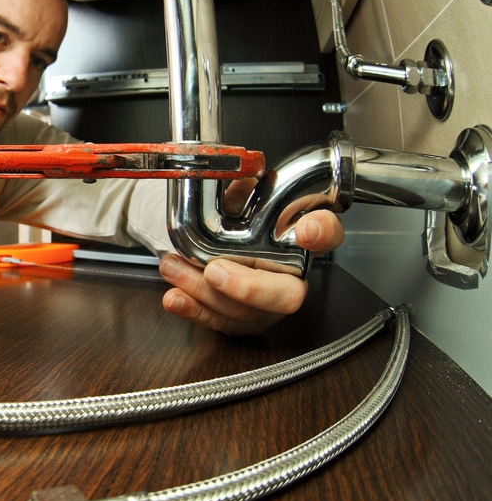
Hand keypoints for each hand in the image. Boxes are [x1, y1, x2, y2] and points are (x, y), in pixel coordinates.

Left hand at [158, 209, 344, 334]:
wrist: (204, 250)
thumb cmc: (230, 226)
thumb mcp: (234, 202)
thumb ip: (239, 191)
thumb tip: (239, 177)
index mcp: (295, 241)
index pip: (326, 234)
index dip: (322, 233)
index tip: (306, 230)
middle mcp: (288, 277)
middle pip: (287, 295)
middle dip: (249, 287)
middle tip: (215, 269)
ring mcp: (265, 306)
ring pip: (243, 312)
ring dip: (202, 291)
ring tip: (173, 267)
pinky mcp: (239, 322)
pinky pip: (218, 323)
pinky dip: (192, 310)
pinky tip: (175, 298)